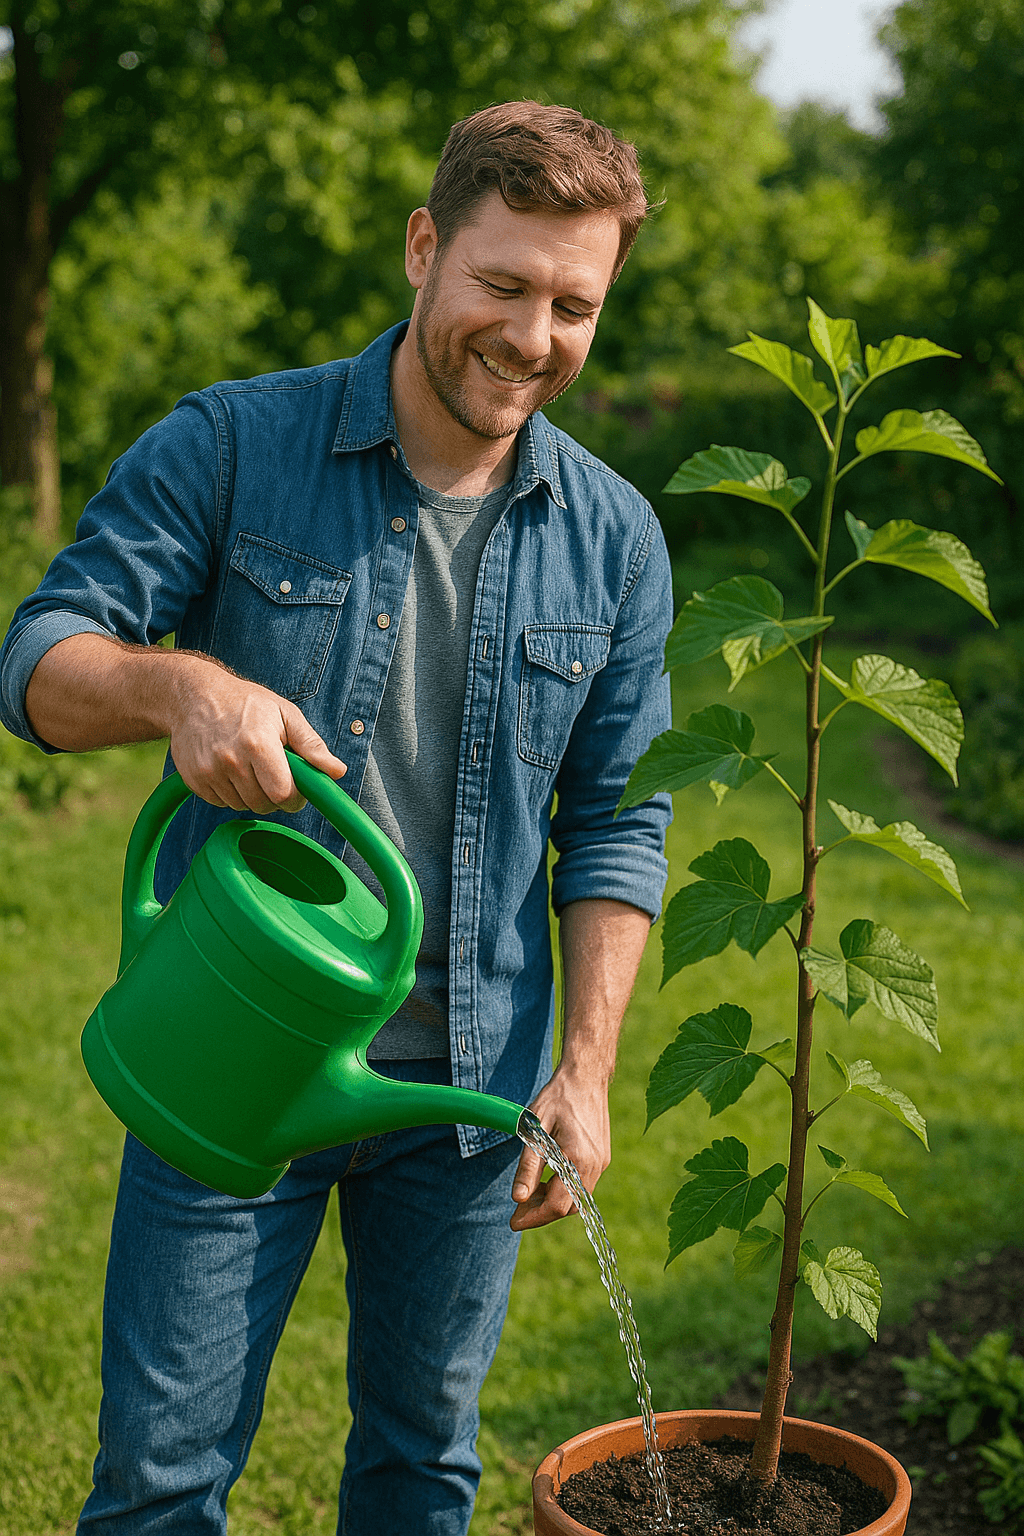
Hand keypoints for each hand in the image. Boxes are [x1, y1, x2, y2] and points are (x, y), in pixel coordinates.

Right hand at [165, 654, 346, 812]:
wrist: (193, 695)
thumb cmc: (245, 702)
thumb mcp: (285, 714)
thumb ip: (312, 746)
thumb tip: (338, 772)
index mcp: (258, 744)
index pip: (282, 794)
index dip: (294, 798)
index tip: (296, 790)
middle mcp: (231, 761)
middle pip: (263, 804)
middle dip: (274, 796)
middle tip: (273, 774)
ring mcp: (209, 772)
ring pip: (242, 806)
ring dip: (252, 795)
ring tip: (250, 767)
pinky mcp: (194, 780)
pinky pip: (220, 803)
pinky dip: (230, 793)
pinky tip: (230, 769)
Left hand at [508, 1065, 609, 1231]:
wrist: (586, 1076)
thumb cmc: (557, 1098)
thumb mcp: (535, 1130)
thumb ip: (528, 1166)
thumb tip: (518, 1199)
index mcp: (578, 1159)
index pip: (557, 1206)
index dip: (534, 1218)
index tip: (513, 1222)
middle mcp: (594, 1165)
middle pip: (569, 1207)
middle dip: (542, 1213)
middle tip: (517, 1210)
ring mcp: (601, 1162)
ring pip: (577, 1198)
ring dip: (553, 1201)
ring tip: (529, 1193)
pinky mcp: (602, 1158)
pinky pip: (582, 1184)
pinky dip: (564, 1189)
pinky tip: (547, 1179)